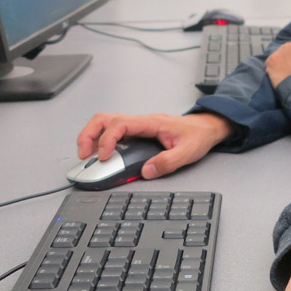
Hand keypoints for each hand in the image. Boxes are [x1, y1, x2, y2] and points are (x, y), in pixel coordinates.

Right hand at [76, 112, 234, 179]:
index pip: (119, 124)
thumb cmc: (198, 135)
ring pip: (106, 124)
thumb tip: (146, 171)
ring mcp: (138, 127)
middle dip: (88, 135)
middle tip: (83, 156)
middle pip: (104, 119)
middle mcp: (141, 122)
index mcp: (151, 123)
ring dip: (92, 138)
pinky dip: (101, 143)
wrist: (207, 128)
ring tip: (87, 158)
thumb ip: (168, 162)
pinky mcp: (138, 134)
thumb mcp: (188, 151)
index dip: (106, 139)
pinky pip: (114, 134)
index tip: (103, 158)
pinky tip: (101, 157)